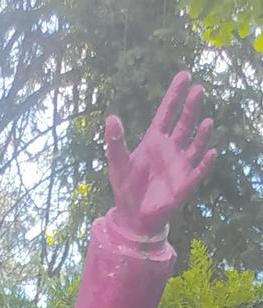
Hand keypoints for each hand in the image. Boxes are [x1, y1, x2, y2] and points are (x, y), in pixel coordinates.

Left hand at [105, 71, 216, 237]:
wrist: (134, 217)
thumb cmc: (126, 188)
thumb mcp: (118, 163)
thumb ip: (116, 142)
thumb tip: (110, 118)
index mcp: (154, 139)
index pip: (167, 112)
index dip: (175, 94)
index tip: (185, 75)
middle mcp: (171, 148)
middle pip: (184, 122)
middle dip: (191, 107)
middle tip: (198, 90)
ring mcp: (180, 164)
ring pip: (195, 144)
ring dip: (202, 134)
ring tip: (207, 122)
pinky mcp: (185, 184)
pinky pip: (199, 171)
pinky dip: (205, 163)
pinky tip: (211, 153)